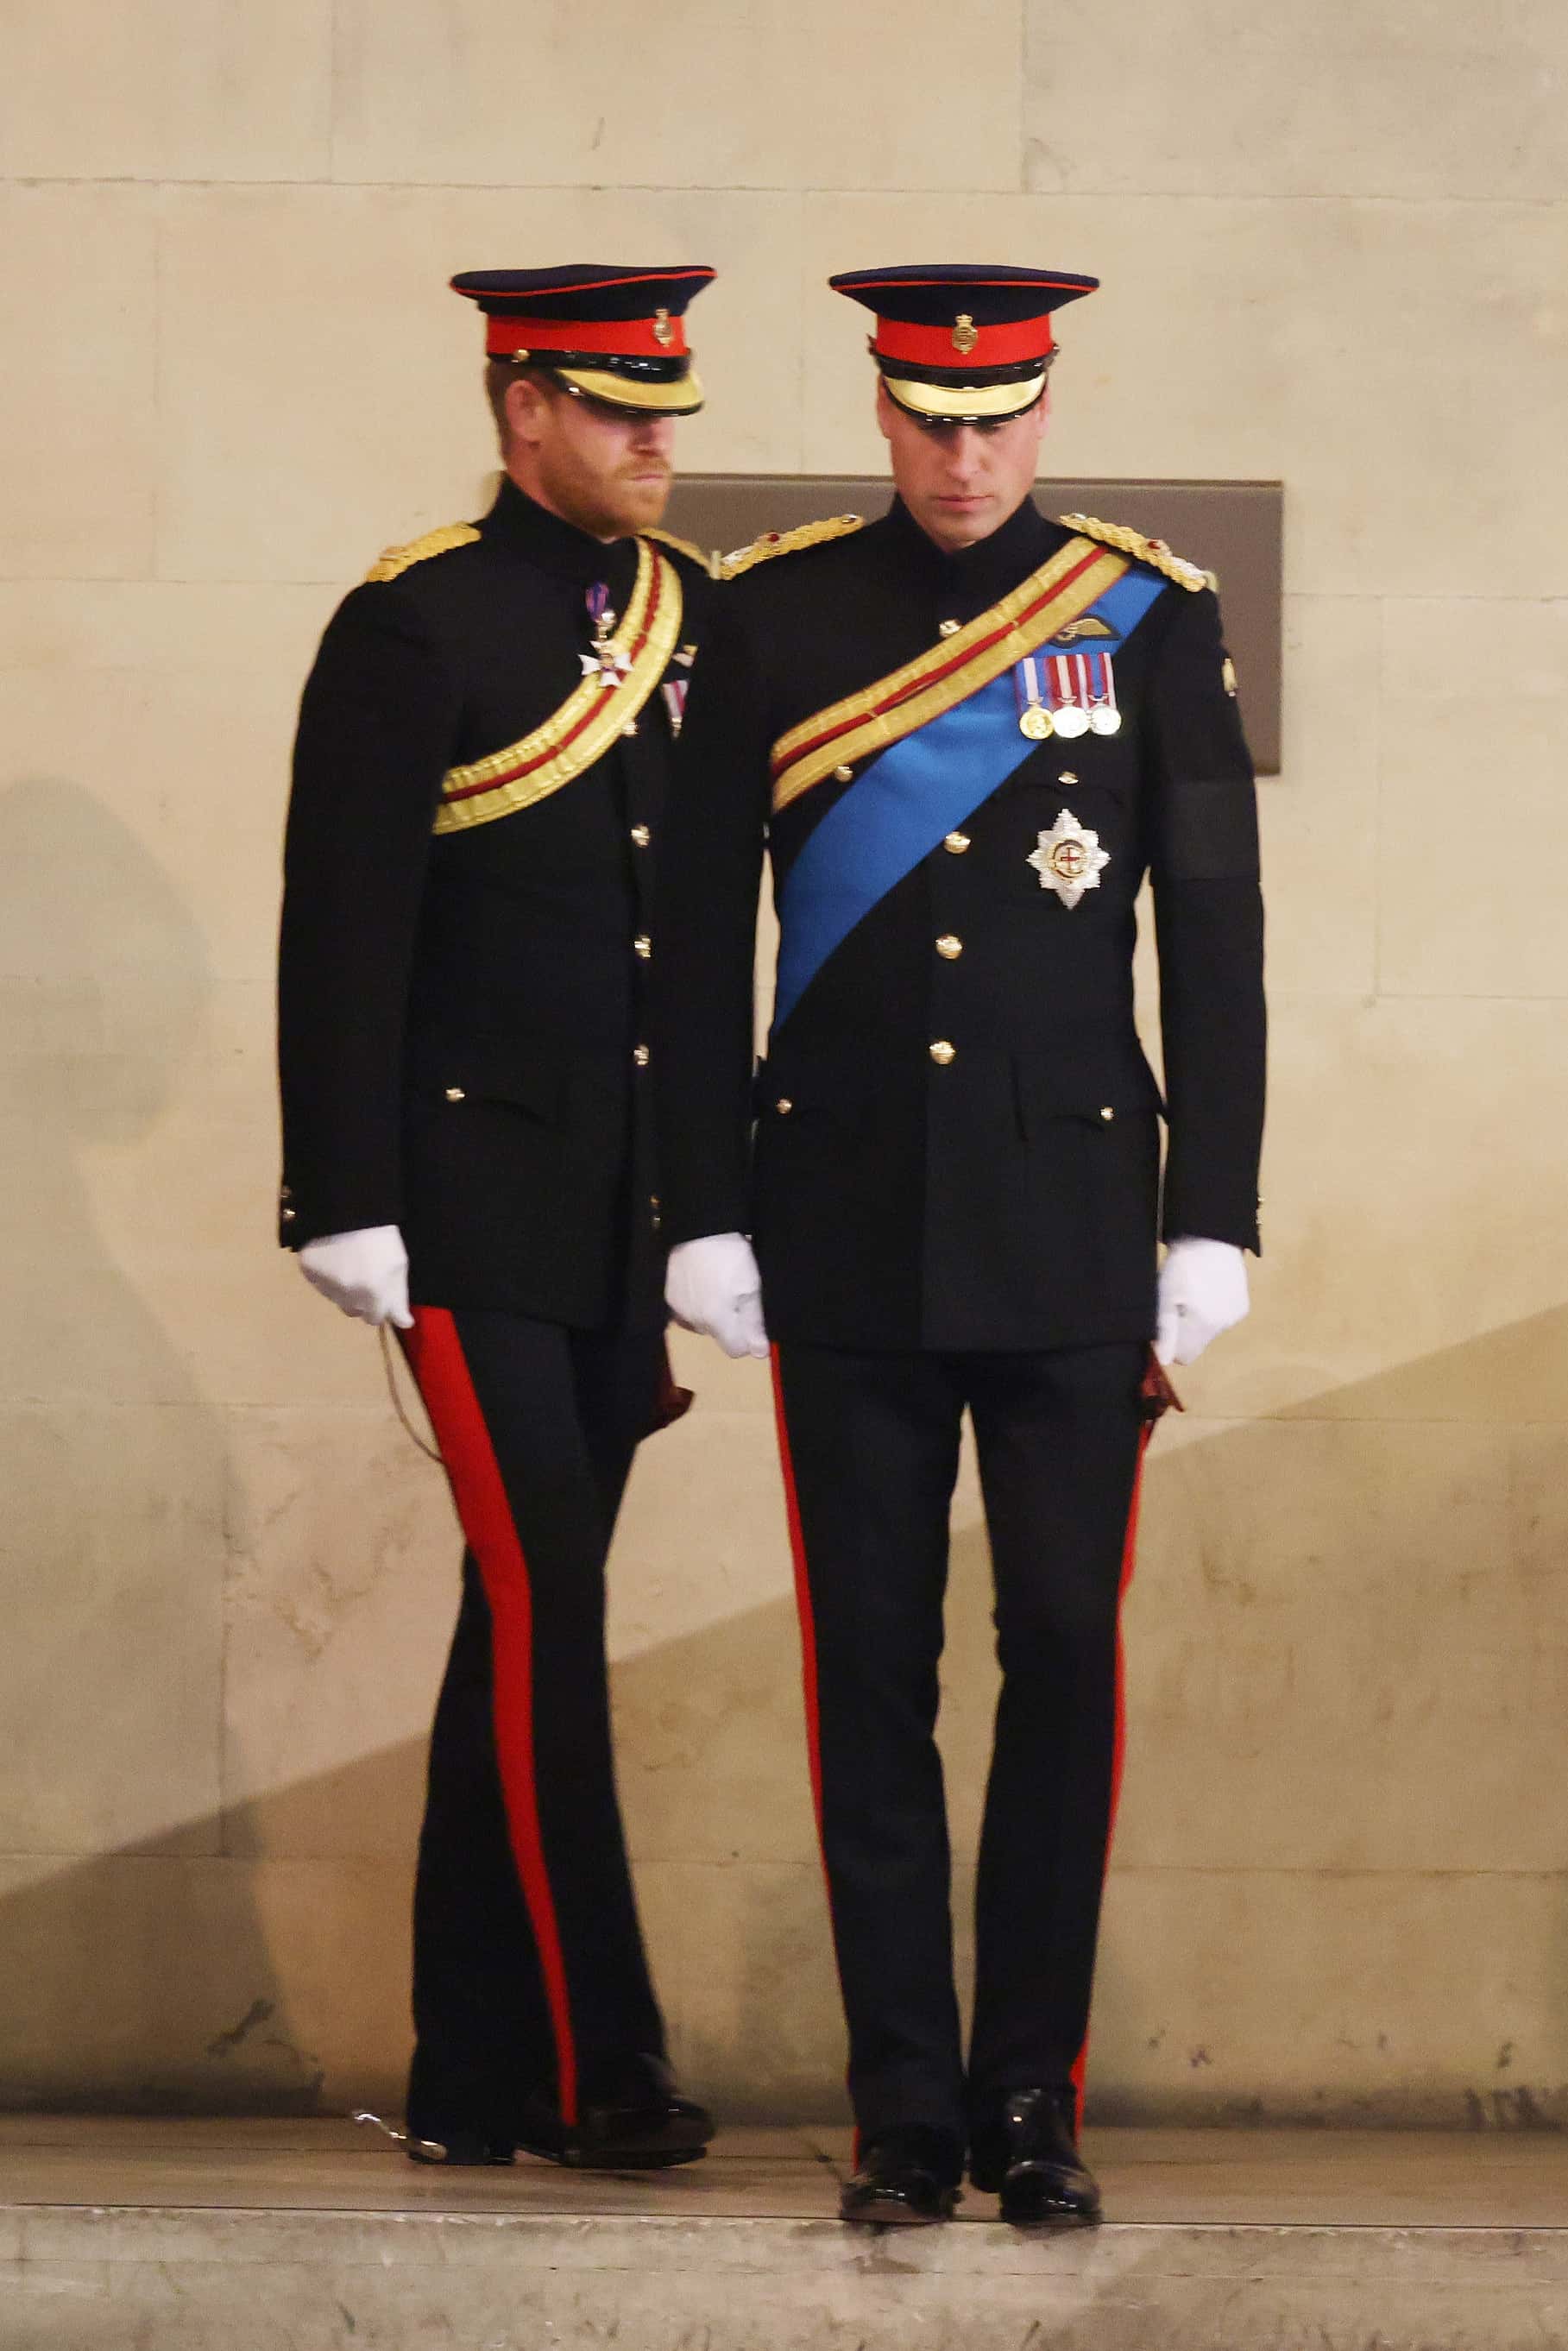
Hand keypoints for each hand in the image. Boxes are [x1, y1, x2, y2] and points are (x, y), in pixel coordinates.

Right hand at [299, 1224, 412, 1329]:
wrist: (349, 1207)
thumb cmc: (382, 1235)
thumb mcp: (399, 1264)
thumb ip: (399, 1297)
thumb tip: (403, 1323)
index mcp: (373, 1295)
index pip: (375, 1319)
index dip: (379, 1307)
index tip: (381, 1294)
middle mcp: (347, 1296)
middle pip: (354, 1311)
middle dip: (361, 1300)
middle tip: (365, 1276)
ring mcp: (325, 1285)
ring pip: (336, 1298)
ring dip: (343, 1289)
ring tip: (349, 1263)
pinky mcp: (308, 1272)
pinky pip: (319, 1283)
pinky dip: (327, 1275)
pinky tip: (334, 1257)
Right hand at [665, 1232, 769, 1360]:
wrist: (698, 1230)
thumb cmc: (730, 1258)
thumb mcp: (750, 1288)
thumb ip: (754, 1324)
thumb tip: (760, 1354)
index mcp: (717, 1322)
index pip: (735, 1350)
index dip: (748, 1338)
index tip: (752, 1318)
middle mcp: (695, 1322)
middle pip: (719, 1337)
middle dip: (730, 1324)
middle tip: (737, 1296)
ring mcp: (679, 1310)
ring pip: (702, 1324)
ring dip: (712, 1314)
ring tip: (718, 1287)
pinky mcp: (669, 1297)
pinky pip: (687, 1311)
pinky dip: (696, 1304)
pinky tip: (702, 1284)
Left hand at [1155, 1236, 1247, 1366]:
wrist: (1212, 1237)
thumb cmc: (1183, 1266)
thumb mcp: (1165, 1296)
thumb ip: (1166, 1330)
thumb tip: (1164, 1361)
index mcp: (1203, 1326)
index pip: (1184, 1356)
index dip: (1171, 1344)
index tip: (1166, 1323)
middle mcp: (1223, 1327)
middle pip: (1197, 1343)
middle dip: (1185, 1330)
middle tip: (1178, 1302)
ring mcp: (1235, 1317)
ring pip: (1210, 1331)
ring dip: (1199, 1319)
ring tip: (1193, 1292)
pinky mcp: (1243, 1307)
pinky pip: (1222, 1319)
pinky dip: (1214, 1310)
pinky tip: (1209, 1289)